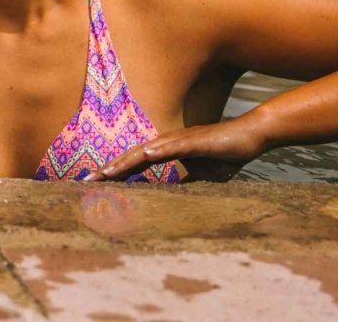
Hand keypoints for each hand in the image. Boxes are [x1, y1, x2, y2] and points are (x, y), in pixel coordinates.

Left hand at [87, 118, 265, 181]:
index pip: (134, 164)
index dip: (114, 174)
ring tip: (108, 172)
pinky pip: (175, 145)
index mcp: (165, 152)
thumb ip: (182, 185)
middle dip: (110, 169)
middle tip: (87, 180)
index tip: (94, 185)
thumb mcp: (199, 178)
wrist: (249, 137)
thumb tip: (170, 199)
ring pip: (147, 151)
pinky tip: (147, 155)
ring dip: (127, 161)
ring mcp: (180, 140)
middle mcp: (166, 144)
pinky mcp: (196, 140)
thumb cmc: (223, 155)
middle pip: (132, 157)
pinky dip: (160, 150)